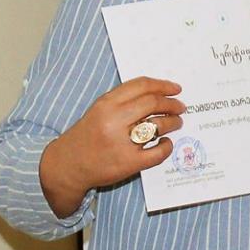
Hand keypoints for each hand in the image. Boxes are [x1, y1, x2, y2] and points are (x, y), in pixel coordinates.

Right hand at [38, 77, 183, 217]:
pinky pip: (157, 153)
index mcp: (107, 103)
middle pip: (153, 103)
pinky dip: (166, 146)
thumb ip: (123, 100)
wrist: (68, 164)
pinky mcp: (128, 163)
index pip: (142, 86)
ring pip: (158, 126)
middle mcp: (114, 121)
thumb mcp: (99, 109)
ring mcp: (121, 143)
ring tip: (176, 123)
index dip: (163, 85)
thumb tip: (157, 93)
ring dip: (173, 123)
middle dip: (172, 104)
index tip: (176, 89)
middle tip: (180, 107)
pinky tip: (166, 143)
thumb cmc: (87, 135)